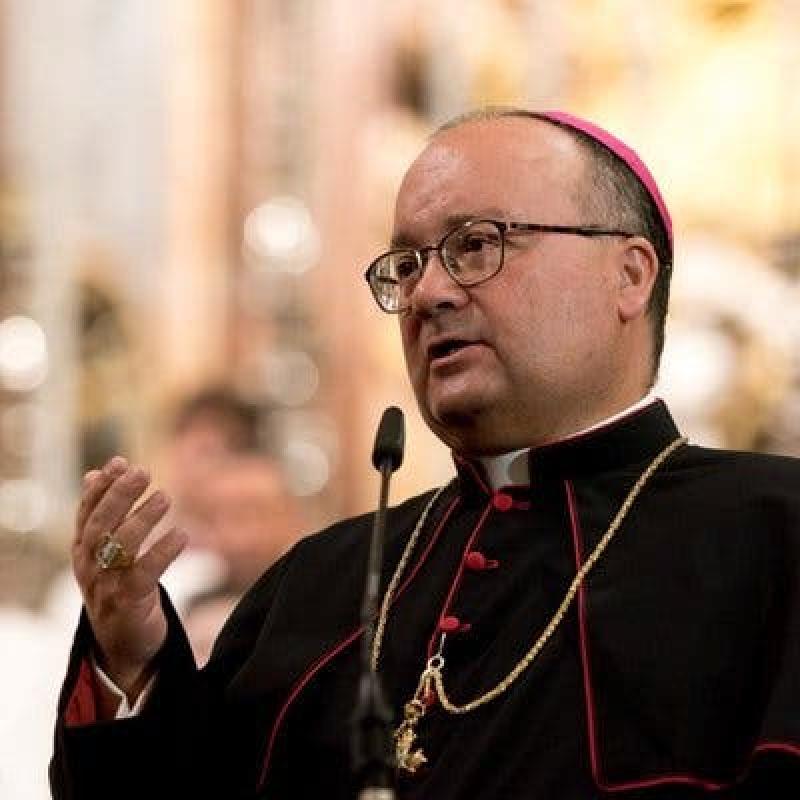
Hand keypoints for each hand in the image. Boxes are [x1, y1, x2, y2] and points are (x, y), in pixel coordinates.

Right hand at [73, 456, 187, 697]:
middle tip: (142, 472)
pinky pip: (145, 574)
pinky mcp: (128, 603)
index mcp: (83, 550)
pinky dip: (163, 552)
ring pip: (119, 547)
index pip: (87, 512)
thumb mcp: (104, 552)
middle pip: (101, 525)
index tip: (120, 462)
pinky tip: (182, 535)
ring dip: (142, 518)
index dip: (101, 486)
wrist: (122, 645)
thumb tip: (95, 472)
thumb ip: (102, 514)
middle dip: (120, 496)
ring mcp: (106, 586)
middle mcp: (89, 566)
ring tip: (165, 496)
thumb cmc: (116, 587)